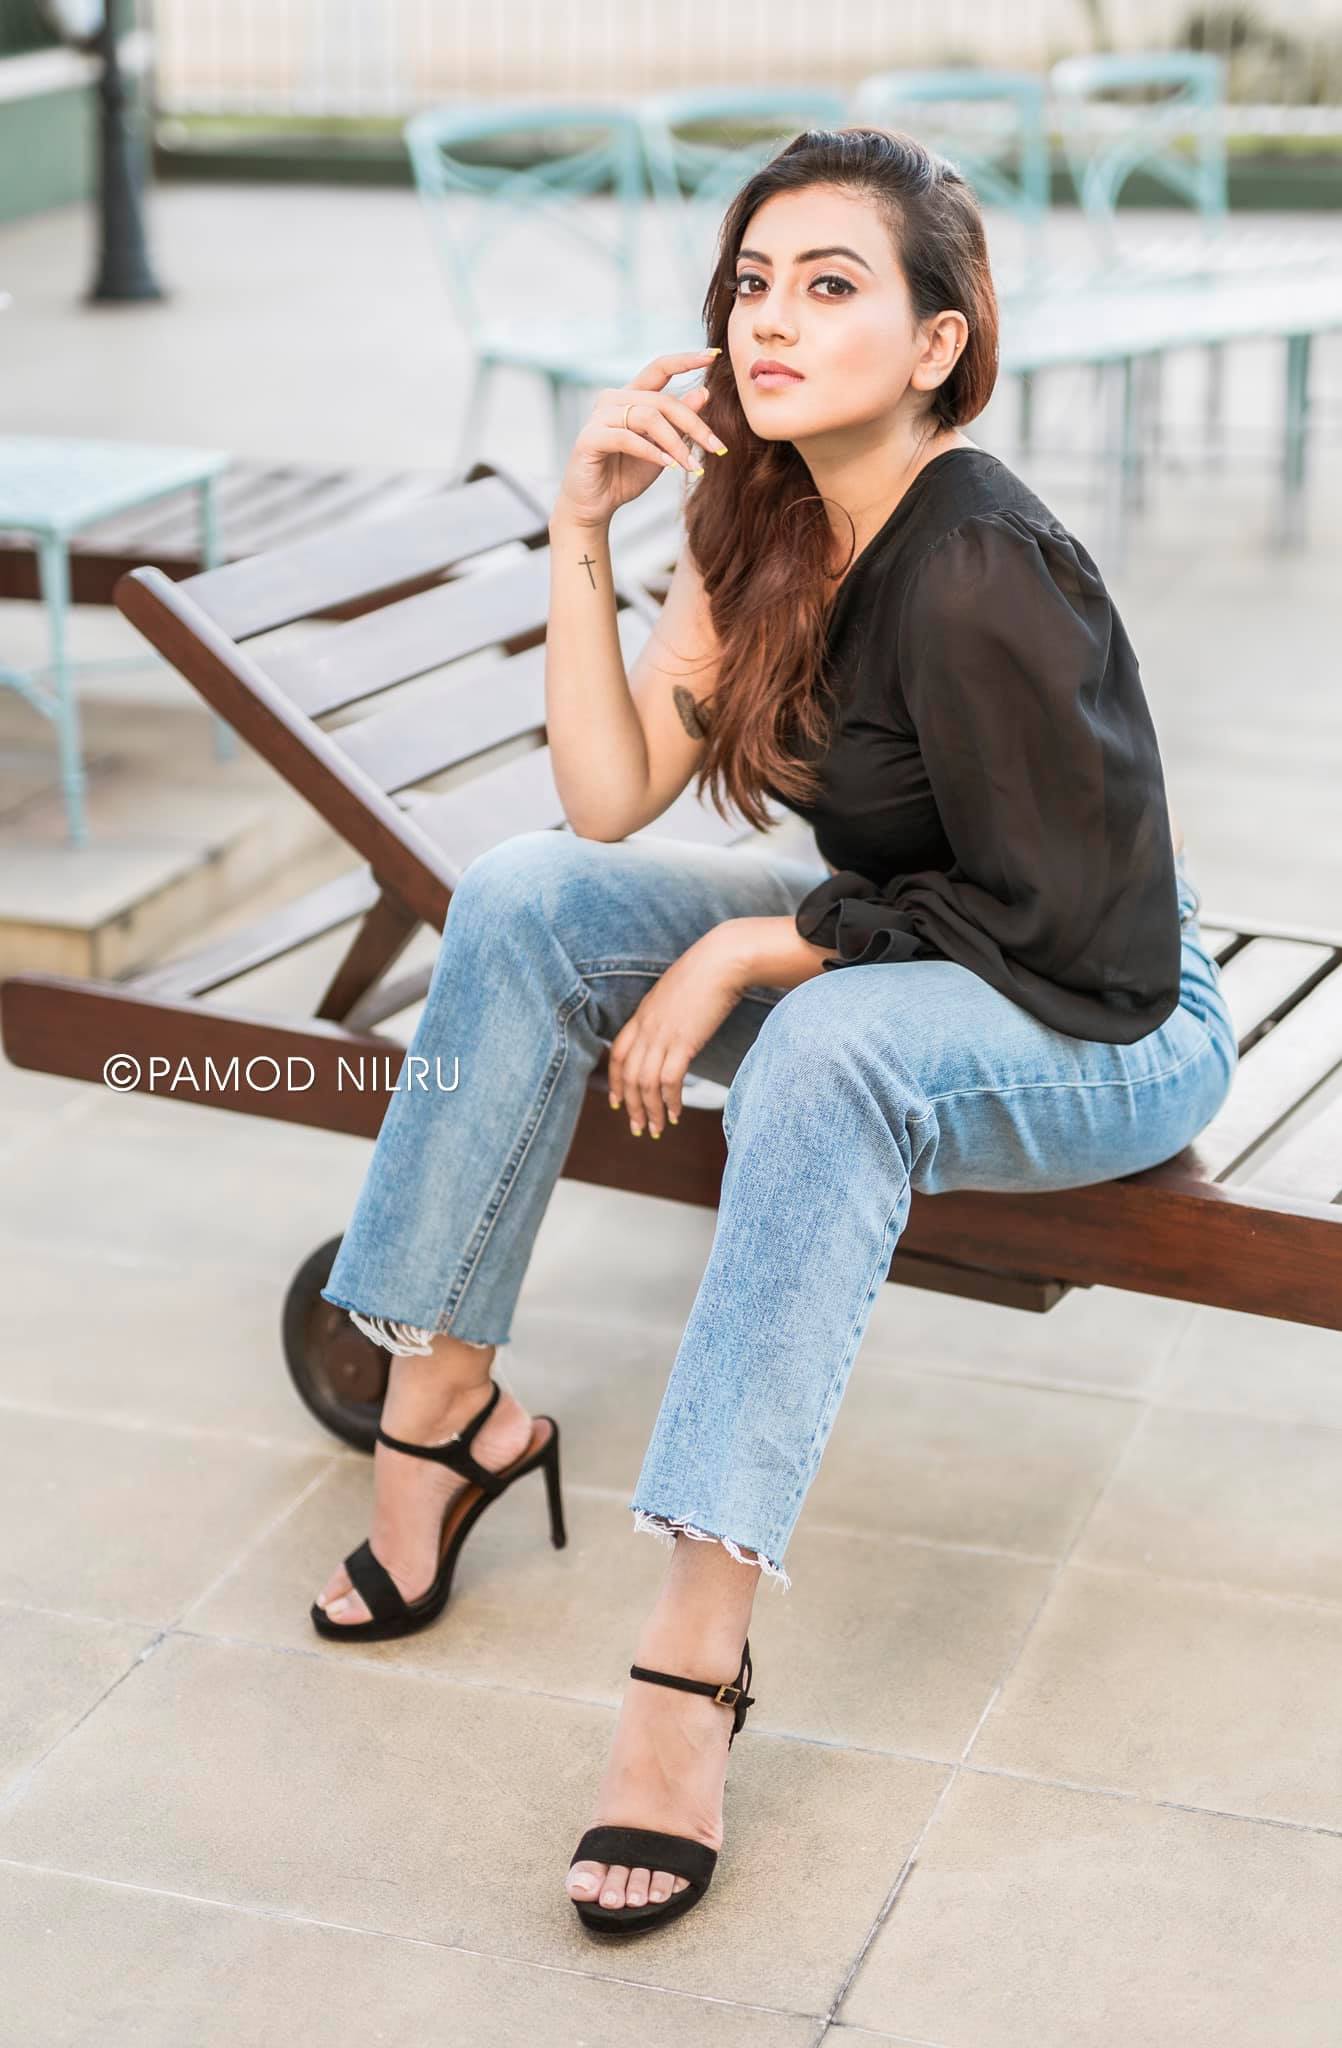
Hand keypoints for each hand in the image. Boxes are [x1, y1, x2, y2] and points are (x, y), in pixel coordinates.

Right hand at [552, 349, 727, 531]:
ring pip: (648, 417)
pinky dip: (652, 452)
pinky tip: (668, 466)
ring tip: (692, 465)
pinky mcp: (590, 438)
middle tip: (716, 447)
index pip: (659, 368)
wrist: (596, 505)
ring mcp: (599, 417)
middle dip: (693, 424)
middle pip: (662, 400)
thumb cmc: (627, 474)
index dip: (685, 360)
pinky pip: (627, 438)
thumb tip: (704, 393)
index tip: (713, 356)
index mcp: (630, 396)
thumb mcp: (663, 447)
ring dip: (675, 443)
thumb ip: (679, 422)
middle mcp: (613, 399)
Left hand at [606, 928, 747, 1137]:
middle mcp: (646, 1027)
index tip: (617, 1102)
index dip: (615, 1081)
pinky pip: (669, 1080)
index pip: (617, 1053)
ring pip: (645, 1083)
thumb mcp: (677, 993)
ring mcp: (662, 1034)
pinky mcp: (683, 1042)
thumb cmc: (707, 972)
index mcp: (642, 1014)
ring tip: (657, 1129)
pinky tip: (676, 1113)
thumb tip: (675, 1028)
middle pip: (628, 1074)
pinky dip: (670, 1101)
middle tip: (638, 1128)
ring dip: (650, 1110)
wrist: (722, 960)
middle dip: (631, 1106)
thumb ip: (668, 1013)